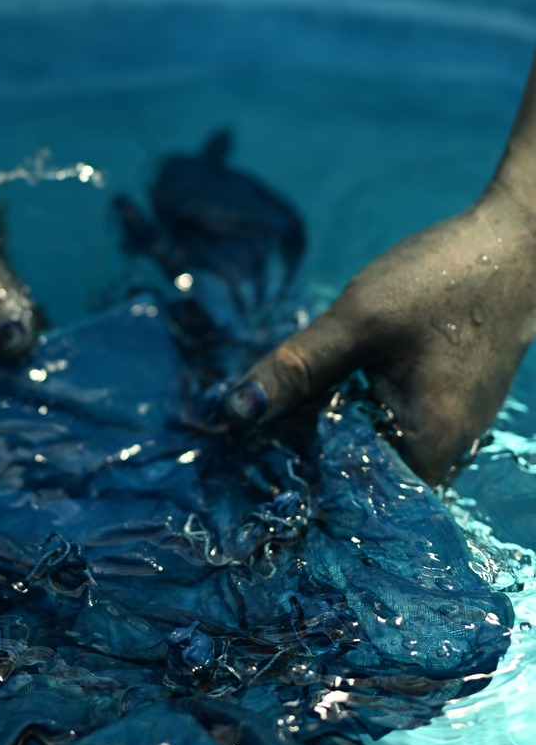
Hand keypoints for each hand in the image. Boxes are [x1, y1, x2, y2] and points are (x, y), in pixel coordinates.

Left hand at [224, 184, 535, 484]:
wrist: (515, 243)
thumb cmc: (443, 280)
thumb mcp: (359, 320)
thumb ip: (298, 368)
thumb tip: (235, 412)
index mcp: (429, 449)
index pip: (350, 501)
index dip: (296, 487)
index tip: (247, 471)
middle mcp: (443, 454)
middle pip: (358, 478)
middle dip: (303, 459)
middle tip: (247, 438)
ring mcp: (445, 430)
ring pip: (368, 449)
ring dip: (322, 434)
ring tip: (272, 417)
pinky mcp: (440, 405)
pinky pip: (384, 425)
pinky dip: (347, 414)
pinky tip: (313, 394)